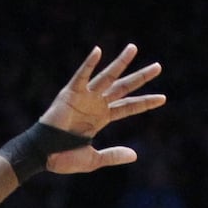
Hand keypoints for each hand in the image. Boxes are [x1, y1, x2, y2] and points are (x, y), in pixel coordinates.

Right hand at [40, 44, 165, 174]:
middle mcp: (96, 104)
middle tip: (158, 67)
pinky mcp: (70, 94)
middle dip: (141, 77)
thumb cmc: (64, 158)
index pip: (128, 107)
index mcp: (102, 118)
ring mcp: (84, 97)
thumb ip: (113, 155)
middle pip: (123, 87)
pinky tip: (98, 51)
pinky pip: (81, 76)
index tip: (163, 98)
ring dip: (120, 63)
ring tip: (134, 48)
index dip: (145, 102)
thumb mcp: (93, 159)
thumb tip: (135, 155)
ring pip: (107, 77)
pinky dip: (88, 64)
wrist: (44, 155)